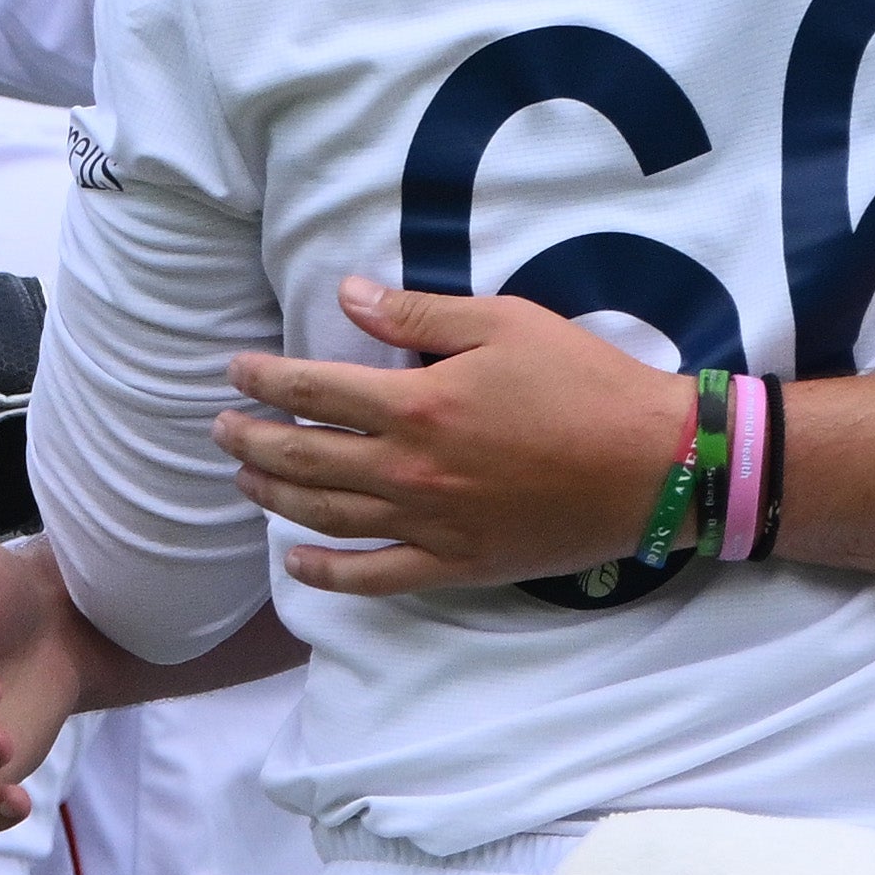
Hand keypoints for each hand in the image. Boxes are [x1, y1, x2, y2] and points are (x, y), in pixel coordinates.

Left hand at [220, 277, 692, 597]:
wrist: (652, 463)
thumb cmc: (584, 382)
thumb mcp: (508, 323)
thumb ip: (422, 314)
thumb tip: (349, 297)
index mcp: (417, 404)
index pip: (314, 389)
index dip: (265, 378)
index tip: (236, 370)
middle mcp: (406, 470)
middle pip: (302, 457)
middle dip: (251, 440)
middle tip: (221, 428)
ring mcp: (426, 524)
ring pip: (323, 516)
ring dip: (273, 497)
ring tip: (246, 480)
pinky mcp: (453, 564)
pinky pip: (372, 577)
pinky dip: (326, 572)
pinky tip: (298, 562)